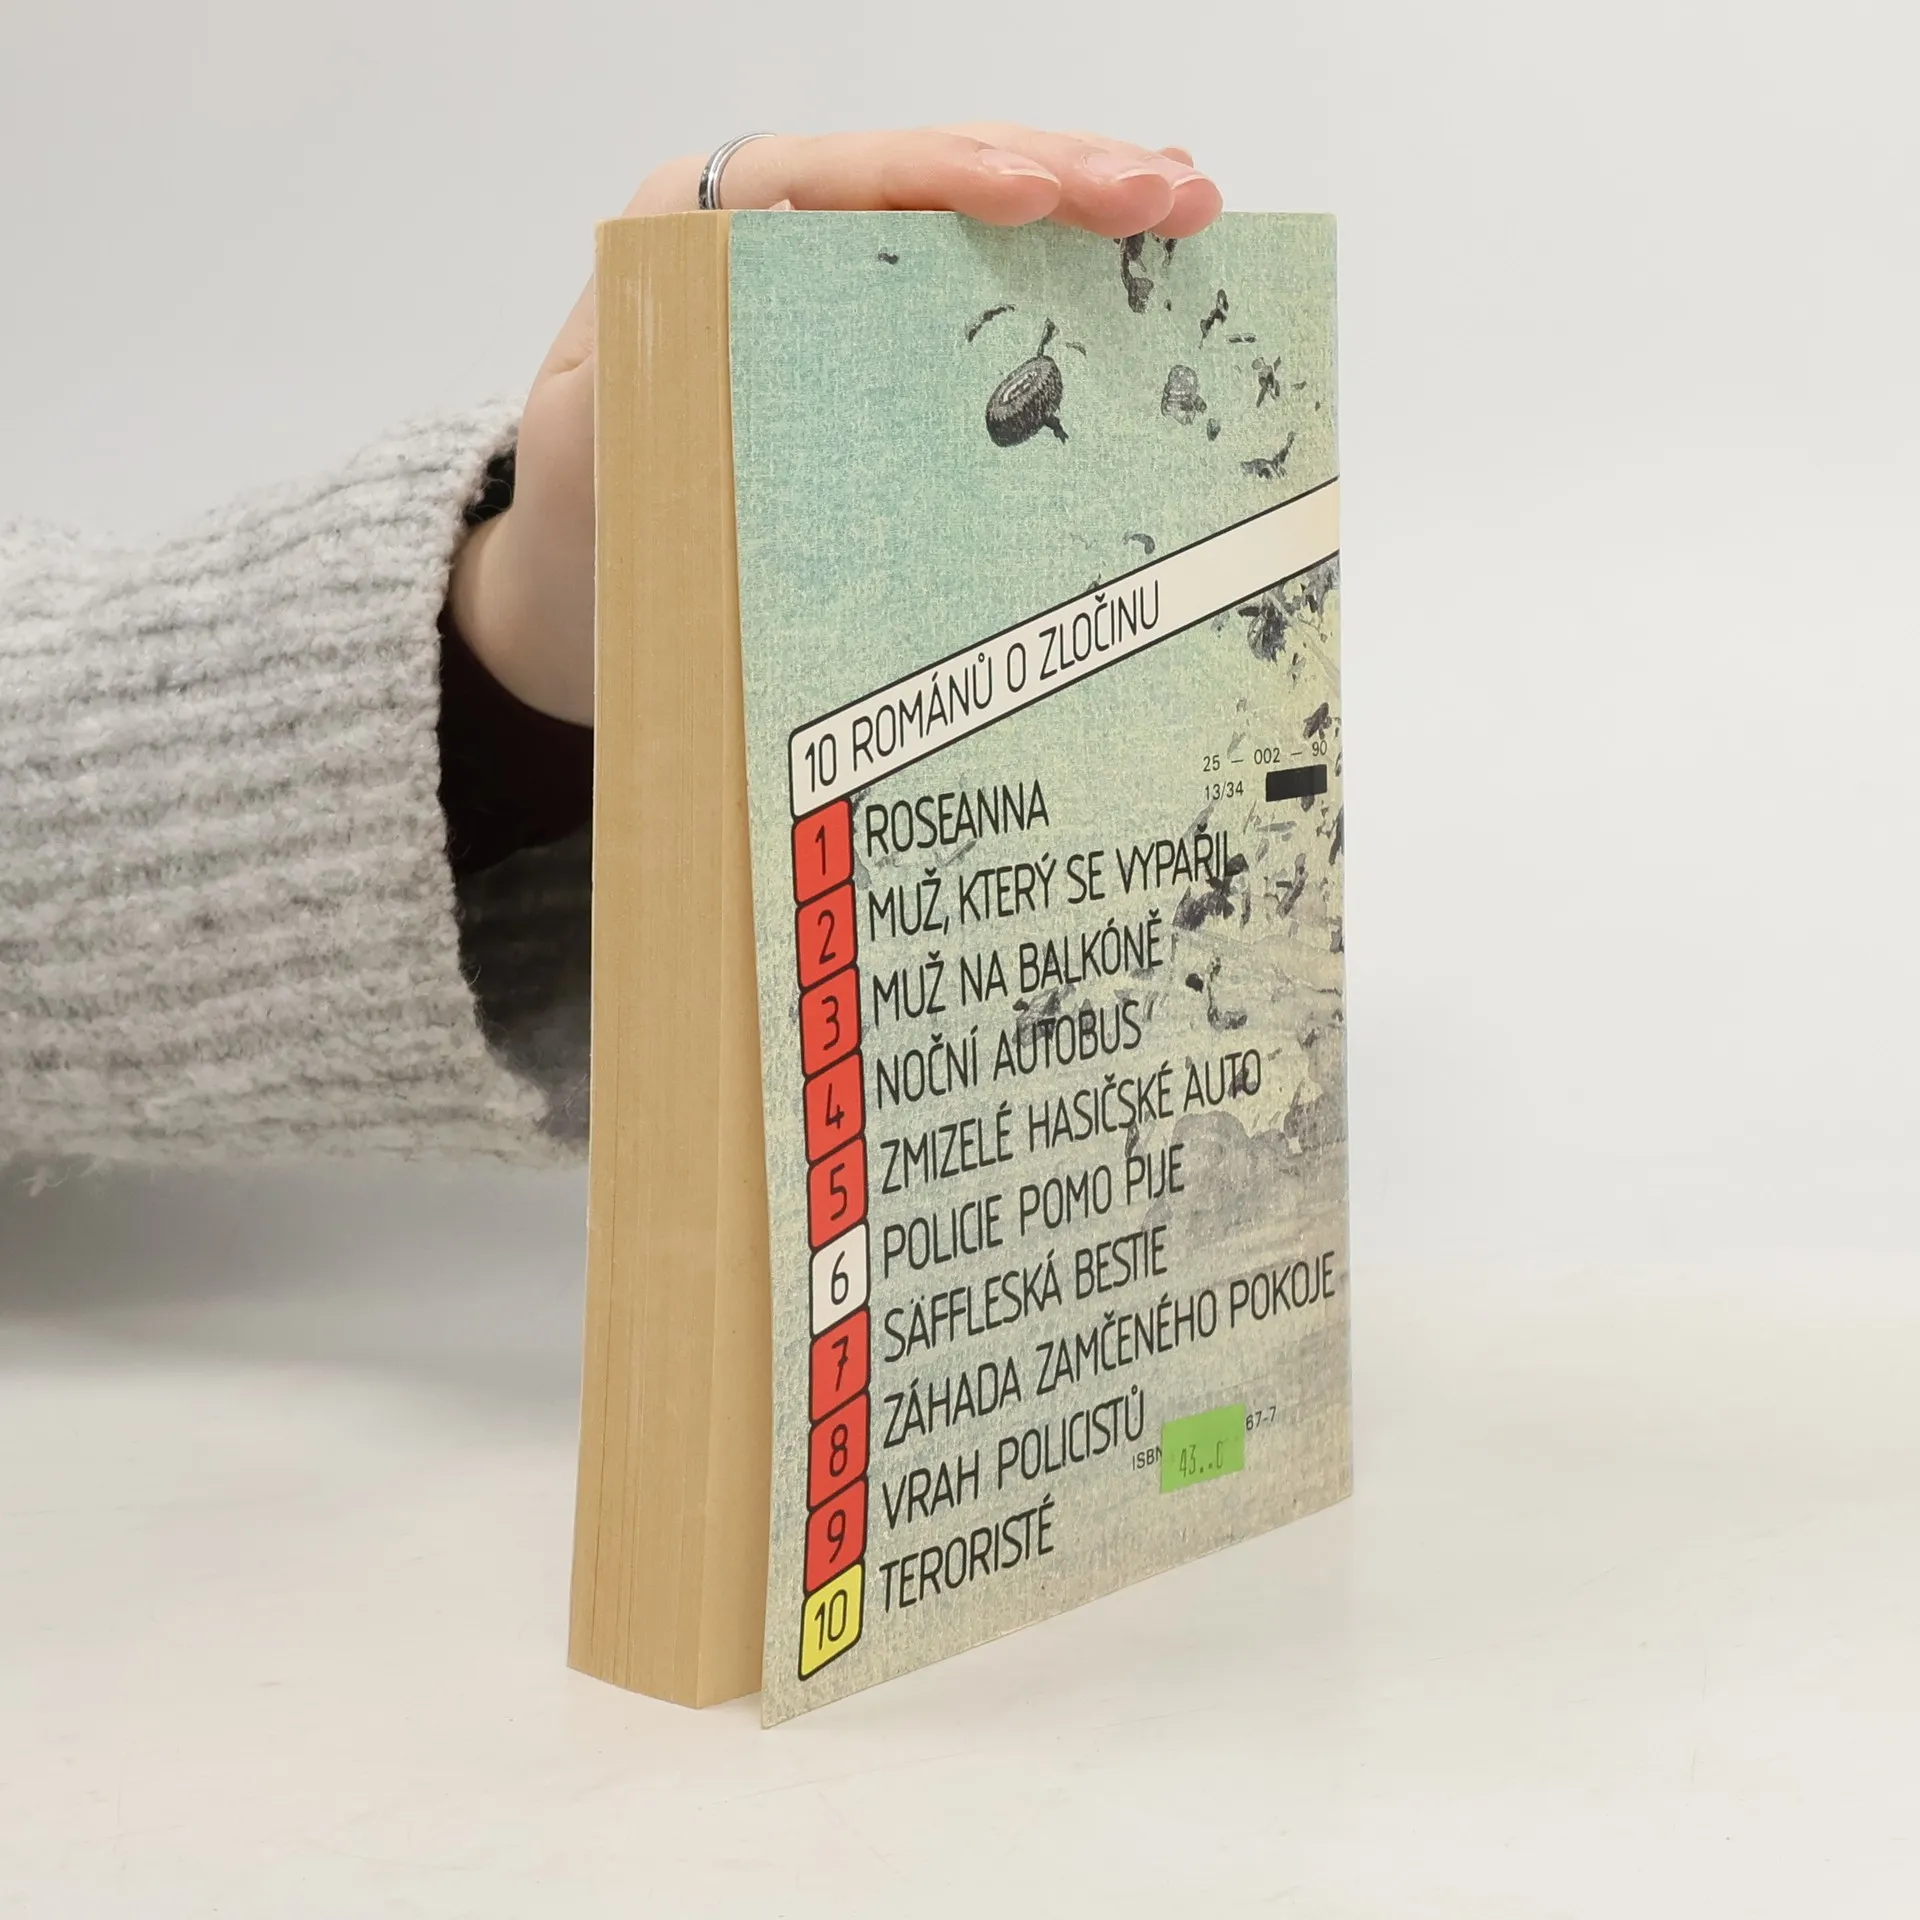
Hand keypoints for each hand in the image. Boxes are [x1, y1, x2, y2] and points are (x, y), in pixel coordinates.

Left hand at [447, 127, 1224, 725]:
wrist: (582, 591)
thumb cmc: (582, 529)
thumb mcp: (587, 459)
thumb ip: (637, 390)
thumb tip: (725, 341)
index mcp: (690, 234)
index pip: (828, 176)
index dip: (937, 173)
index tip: (1029, 196)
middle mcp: (766, 231)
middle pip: (922, 171)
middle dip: (1053, 172)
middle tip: (1166, 194)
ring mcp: (830, 279)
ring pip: (966, 213)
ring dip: (1082, 203)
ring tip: (1188, 202)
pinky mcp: (874, 337)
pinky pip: (974, 282)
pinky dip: (1061, 267)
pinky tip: (1140, 253)